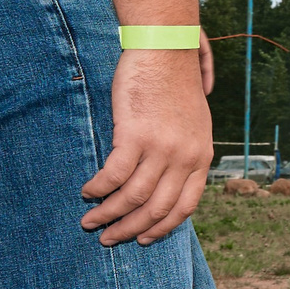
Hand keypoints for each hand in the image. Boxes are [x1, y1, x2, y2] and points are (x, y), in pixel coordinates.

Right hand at [80, 47, 214, 246]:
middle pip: (156, 208)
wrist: (167, 49)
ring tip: (90, 221)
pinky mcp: (136, 134)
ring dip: (108, 214)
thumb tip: (168, 181)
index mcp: (202, 157)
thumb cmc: (175, 84)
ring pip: (132, 197)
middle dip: (130, 230)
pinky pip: (113, 174)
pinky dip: (98, 188)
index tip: (144, 239)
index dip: (162, 228)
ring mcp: (162, 147)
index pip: (184, 207)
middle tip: (108, 238)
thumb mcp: (195, 123)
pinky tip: (87, 192)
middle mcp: (185, 157)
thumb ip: (186, 152)